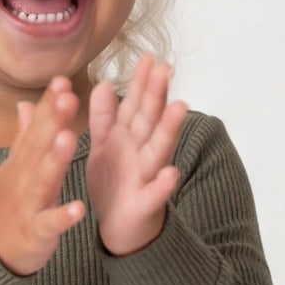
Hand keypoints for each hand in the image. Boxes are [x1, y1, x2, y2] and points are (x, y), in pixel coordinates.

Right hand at [0, 80, 88, 275]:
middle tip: (68, 95)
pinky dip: (63, 216)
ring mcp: (27, 205)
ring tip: (68, 137)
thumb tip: (25, 103)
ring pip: (41, 180)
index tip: (62, 79)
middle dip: (52, 121)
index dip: (47, 105)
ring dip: (54, 160)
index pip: (35, 128)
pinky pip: (50, 224)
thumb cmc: (8, 206)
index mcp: (21, 162)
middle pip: (37, 147)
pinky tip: (80, 208)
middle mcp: (22, 178)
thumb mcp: (13, 169)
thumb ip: (23, 137)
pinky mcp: (35, 233)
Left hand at [85, 53, 188, 255]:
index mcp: (128, 138)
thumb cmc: (115, 183)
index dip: (141, 82)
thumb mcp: (106, 146)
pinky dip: (163, 185)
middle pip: (149, 121)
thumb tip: (104, 83)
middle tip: (165, 68)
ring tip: (180, 106)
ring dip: (168, 129)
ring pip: (158, 150)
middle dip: (157, 95)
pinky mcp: (144, 204)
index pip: (136, 105)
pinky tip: (171, 173)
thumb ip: (105, 117)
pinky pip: (155, 194)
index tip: (148, 57)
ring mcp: (146, 177)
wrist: (120, 227)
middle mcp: (141, 153)